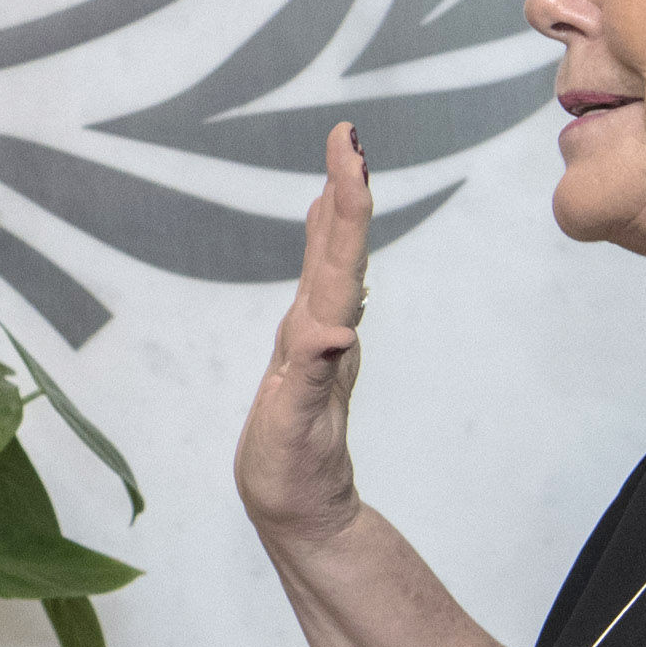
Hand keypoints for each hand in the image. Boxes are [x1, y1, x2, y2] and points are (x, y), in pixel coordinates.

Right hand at [233, 119, 373, 545]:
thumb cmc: (294, 477)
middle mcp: (327, 332)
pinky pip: (318, 284)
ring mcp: (319, 341)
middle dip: (343, 189)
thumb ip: (312, 380)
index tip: (351, 151)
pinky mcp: (307, 353)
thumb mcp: (296, 432)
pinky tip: (322, 226)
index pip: (338, 259)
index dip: (344, 202)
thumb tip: (333, 331)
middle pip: (339, 250)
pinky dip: (322, 245)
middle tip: (347, 135)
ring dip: (337, 211)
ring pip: (332, 262)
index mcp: (322, 340)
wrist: (306, 511)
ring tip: (340, 164)